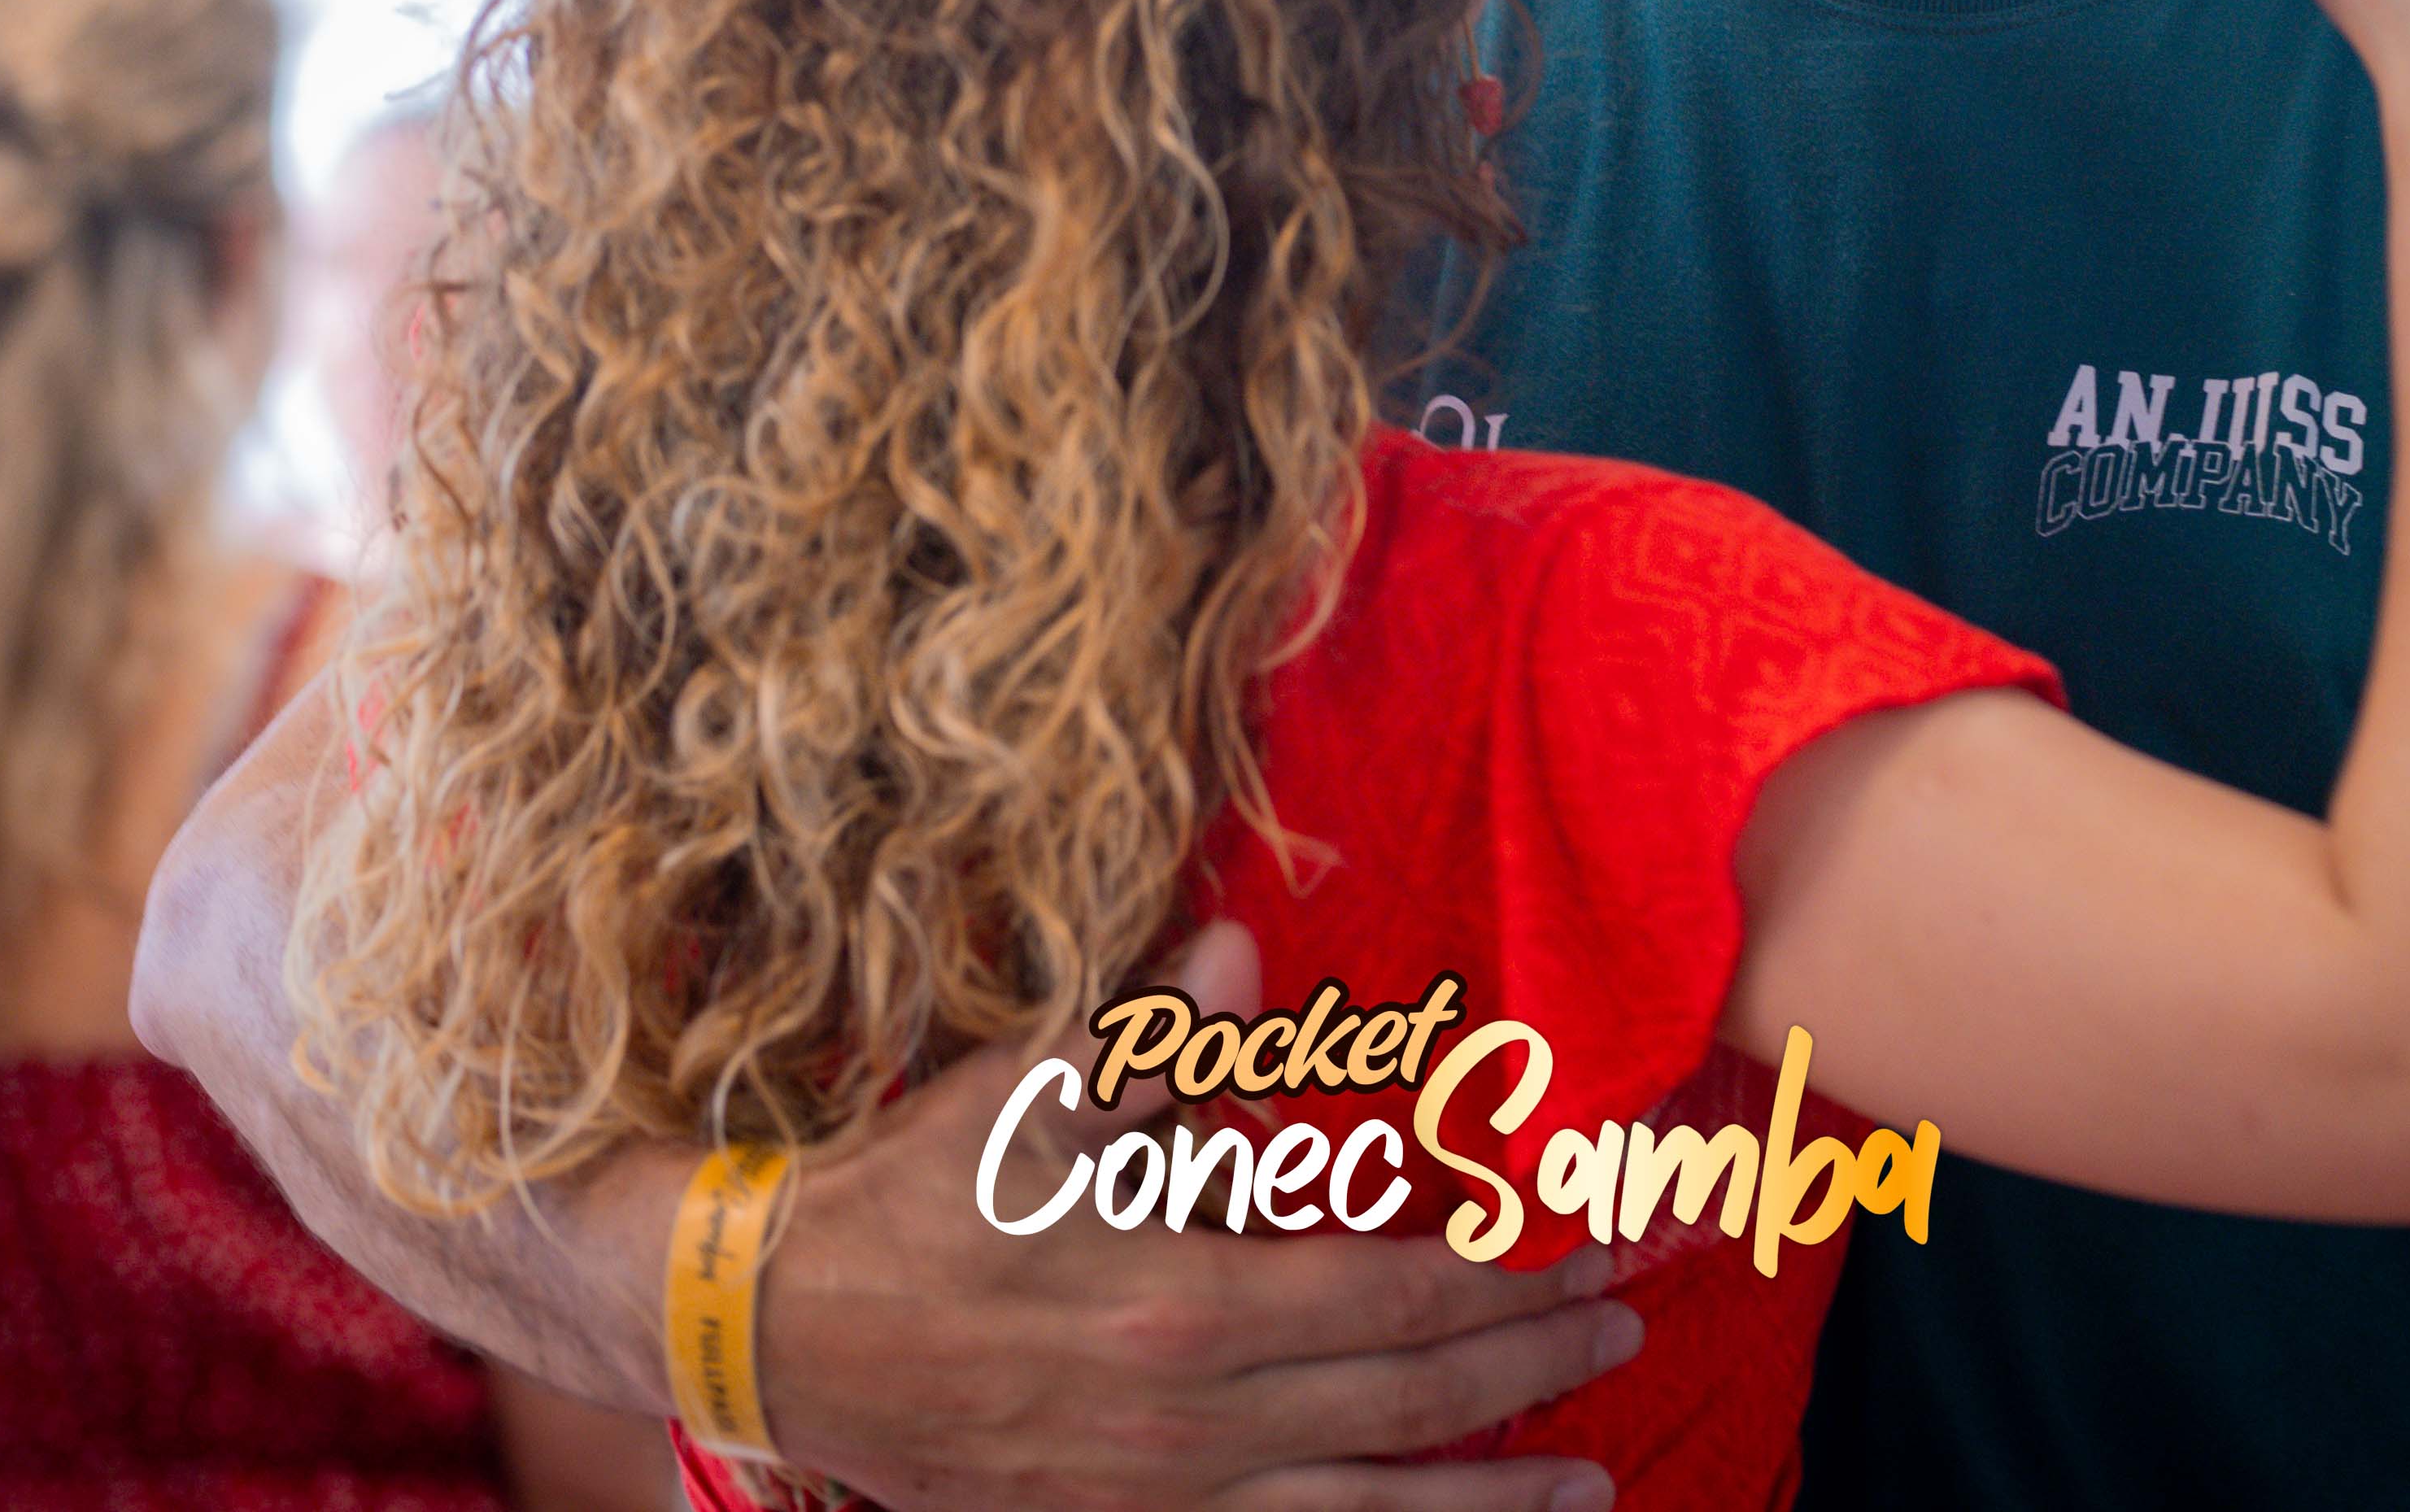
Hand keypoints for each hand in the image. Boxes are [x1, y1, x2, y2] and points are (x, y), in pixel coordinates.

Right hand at [761, 922, 1637, 1511]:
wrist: (777, 1332)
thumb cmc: (909, 1202)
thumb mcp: (1023, 1099)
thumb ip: (1147, 1041)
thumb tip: (1238, 953)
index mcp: (1182, 1304)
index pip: (1399, 1293)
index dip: (1514, 1275)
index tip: (1601, 1249)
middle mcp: (1192, 1424)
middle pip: (1412, 1399)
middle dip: (1536, 1364)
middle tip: (1632, 1328)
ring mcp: (1160, 1498)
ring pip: (1367, 1506)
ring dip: (1490, 1498)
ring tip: (1594, 1489)